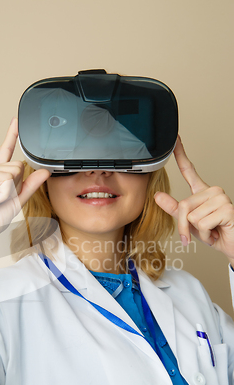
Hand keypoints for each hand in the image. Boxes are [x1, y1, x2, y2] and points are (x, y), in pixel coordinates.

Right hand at [0, 118, 50, 261]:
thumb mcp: (17, 201)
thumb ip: (31, 186)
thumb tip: (45, 172)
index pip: (7, 151)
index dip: (12, 135)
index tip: (17, 120)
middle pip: (19, 167)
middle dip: (16, 187)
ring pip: (14, 172)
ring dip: (9, 192)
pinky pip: (5, 178)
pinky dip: (2, 193)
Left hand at [154, 136, 233, 266]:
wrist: (232, 245)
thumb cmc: (213, 233)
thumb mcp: (189, 222)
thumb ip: (174, 209)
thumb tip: (157, 196)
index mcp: (202, 192)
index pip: (189, 170)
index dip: (181, 154)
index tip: (175, 139)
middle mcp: (212, 191)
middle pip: (183, 205)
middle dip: (184, 225)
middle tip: (197, 233)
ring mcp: (221, 198)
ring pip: (191, 216)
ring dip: (198, 231)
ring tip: (211, 230)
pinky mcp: (226, 209)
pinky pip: (202, 224)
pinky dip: (206, 235)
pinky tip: (216, 232)